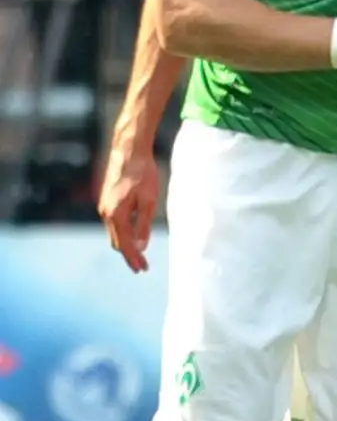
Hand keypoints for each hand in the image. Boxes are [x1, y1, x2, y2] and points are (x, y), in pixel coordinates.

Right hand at [99, 144, 159, 272]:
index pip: (125, 244)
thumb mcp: (148, 201)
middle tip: (142, 266)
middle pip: (116, 242)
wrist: (128, 151)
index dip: (134, 259)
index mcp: (116, 215)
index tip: (143, 270)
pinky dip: (122, 232)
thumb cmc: (142, 174)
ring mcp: (104, 206)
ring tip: (139, 254)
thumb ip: (144, 224)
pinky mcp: (106, 199)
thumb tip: (142, 246)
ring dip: (125, 244)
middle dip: (129, 255)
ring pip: (114, 232)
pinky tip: (132, 234)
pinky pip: (113, 223)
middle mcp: (106, 213)